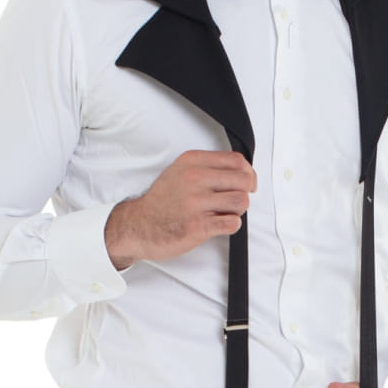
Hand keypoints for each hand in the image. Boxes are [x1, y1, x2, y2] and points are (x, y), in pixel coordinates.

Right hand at [104, 150, 256, 268]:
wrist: (138, 225)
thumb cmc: (163, 200)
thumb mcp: (180, 171)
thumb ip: (208, 167)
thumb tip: (243, 171)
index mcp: (192, 162)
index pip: (237, 161)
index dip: (249, 172)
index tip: (247, 182)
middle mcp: (194, 179)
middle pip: (244, 180)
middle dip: (245, 191)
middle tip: (236, 199)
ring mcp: (196, 203)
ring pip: (241, 202)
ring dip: (237, 210)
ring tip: (224, 212)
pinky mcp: (197, 226)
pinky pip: (232, 224)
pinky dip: (231, 225)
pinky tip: (219, 224)